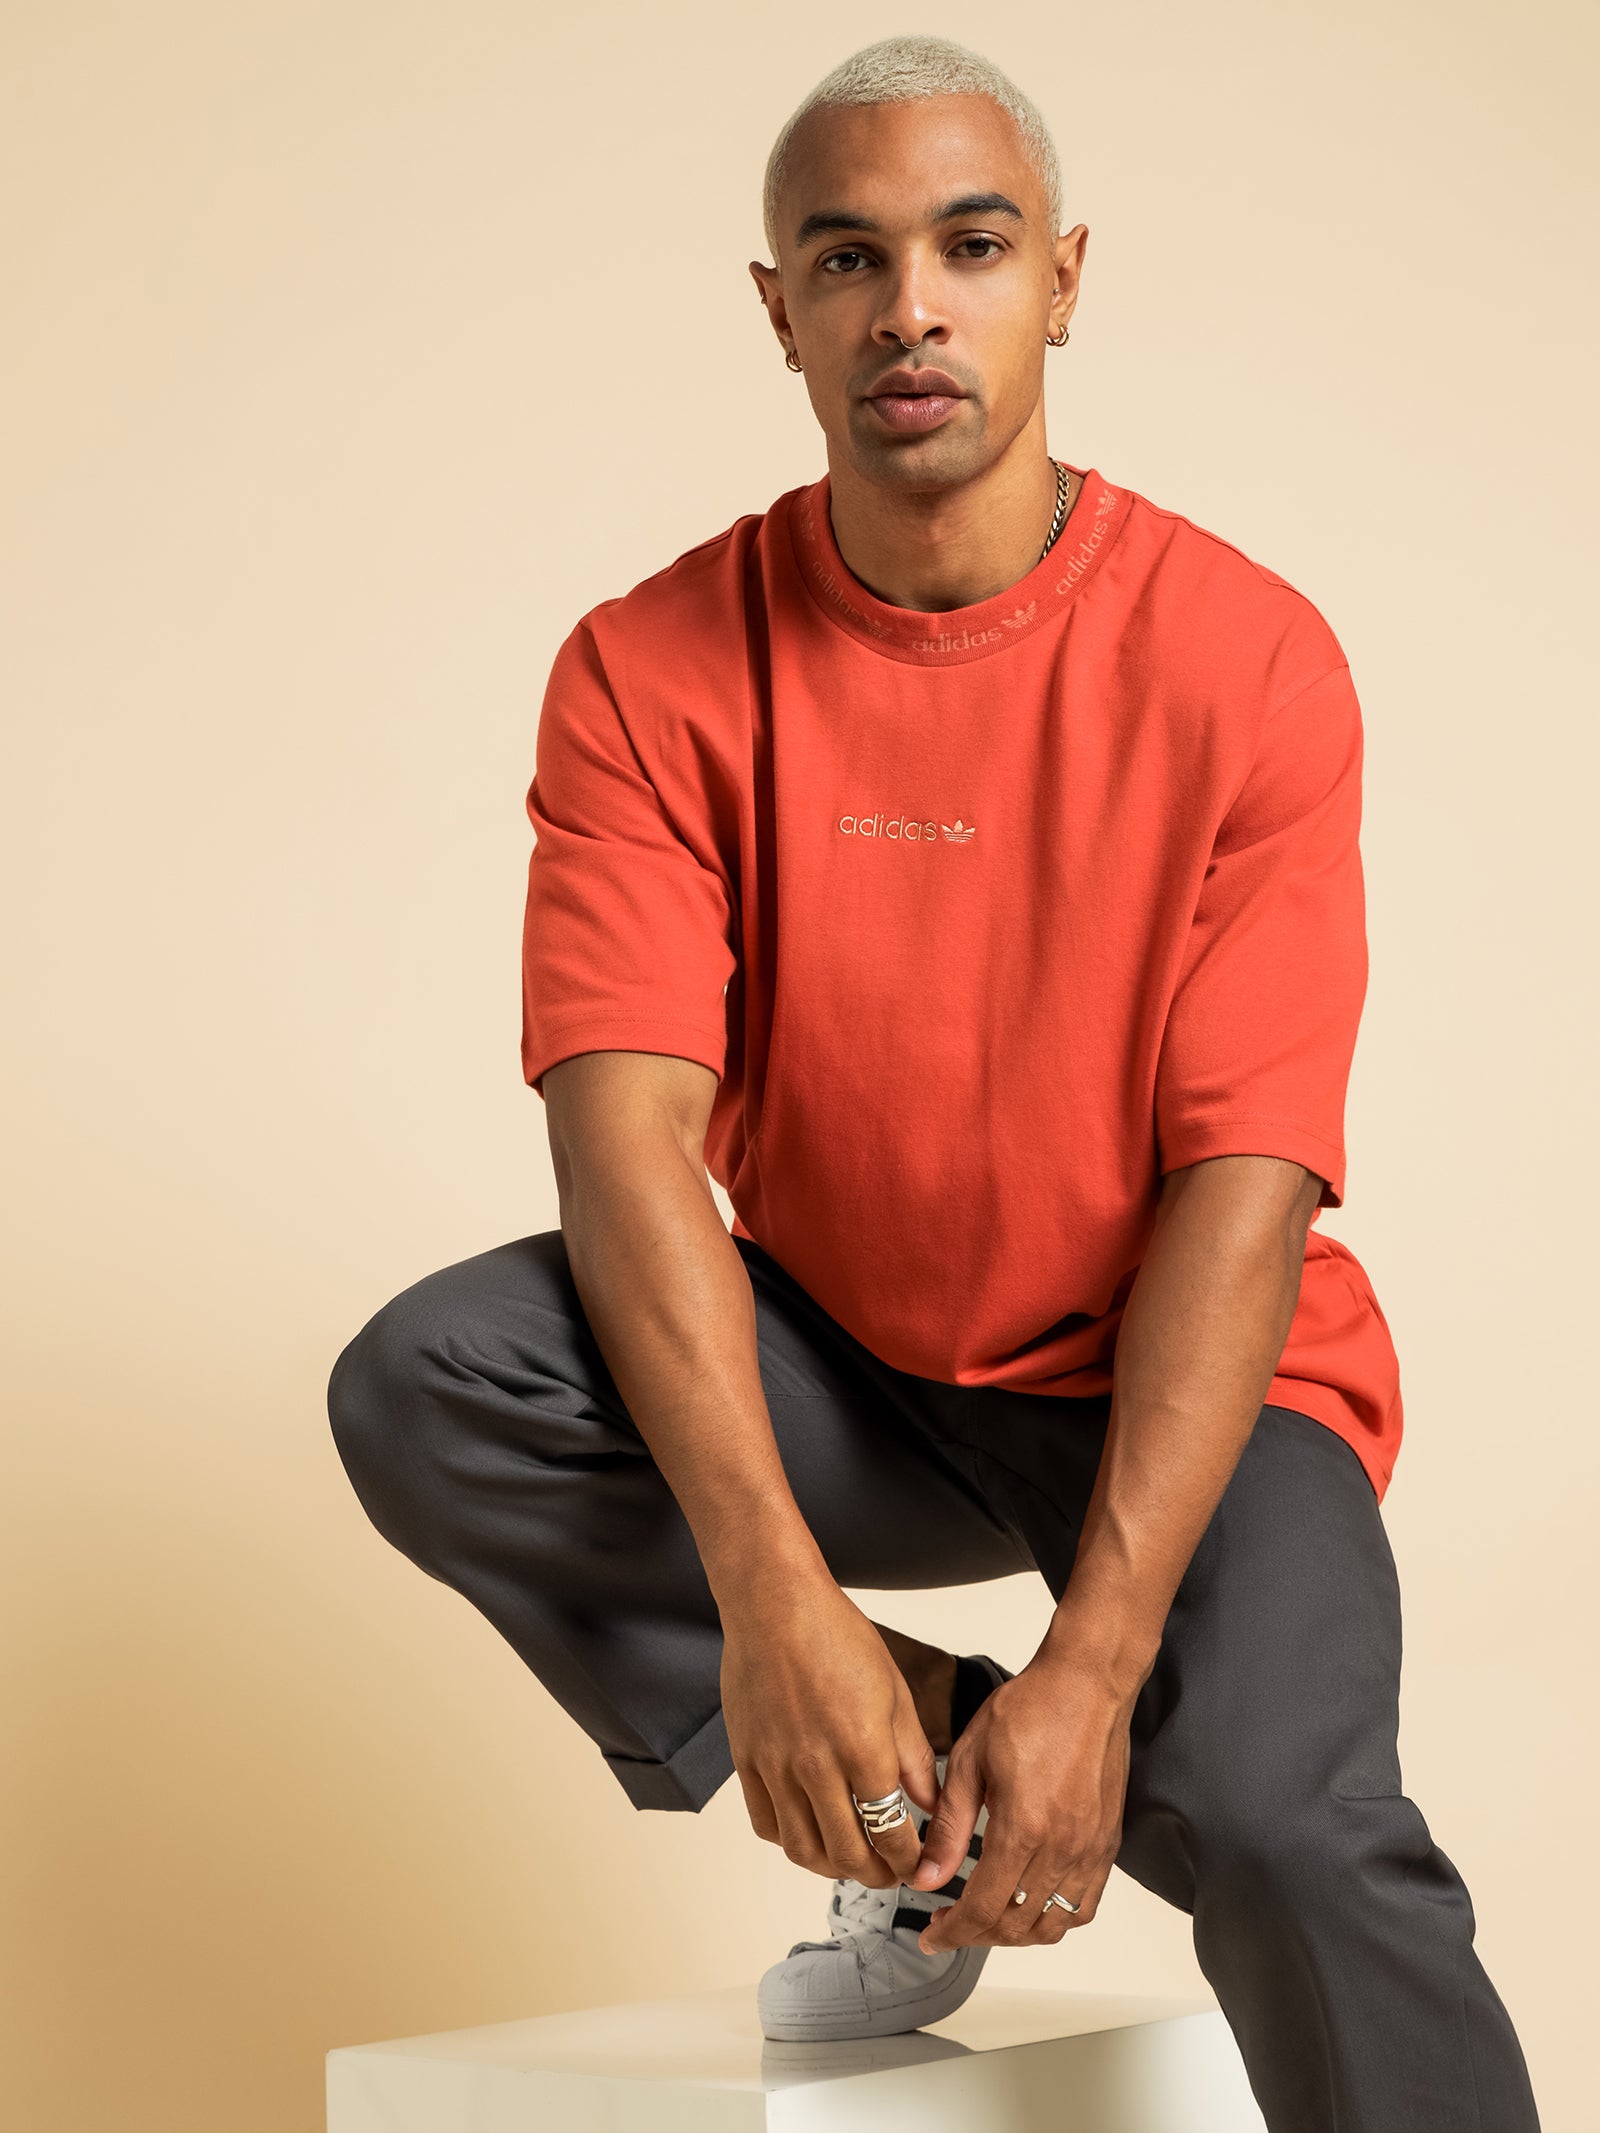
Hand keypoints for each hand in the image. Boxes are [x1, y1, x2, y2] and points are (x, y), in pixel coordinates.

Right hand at [720, 1580, 937, 1890]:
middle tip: (891, 1873)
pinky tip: (810, 1833)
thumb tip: (928, 1804)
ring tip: (852, 1862)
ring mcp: (776, 1767)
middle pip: (848, 1854)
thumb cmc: (836, 1636)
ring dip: (833, 1868)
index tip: (919, 1865)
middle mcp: (817, 1767)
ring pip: (803, 1850)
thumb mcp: (894, 1692)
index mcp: (862, 1748)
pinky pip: (766, 1824)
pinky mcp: (747, 1761)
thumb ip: (913, 1757)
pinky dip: (790, 1842)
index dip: (909, 1860)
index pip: (891, 1833)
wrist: (774, 1605)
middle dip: (877, 1875)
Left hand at [908, 1652, 1135, 1950]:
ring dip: (1014, 1934)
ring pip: (1051, 1925)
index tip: (932, 1936)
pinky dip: (1054, 1919)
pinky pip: (1084, 1906)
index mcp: (1024, 1828)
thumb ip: (950, 1827)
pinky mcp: (1107, 1844)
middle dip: (976, 1935)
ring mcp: (1090, 1850)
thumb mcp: (970, 1759)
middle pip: (1015, 1925)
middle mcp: (1063, 1849)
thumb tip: (927, 1876)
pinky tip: (1031, 1905)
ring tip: (986, 1918)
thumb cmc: (1031, 1709)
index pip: (983, 1908)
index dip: (952, 1932)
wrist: (1087, 1685)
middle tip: (949, 1923)